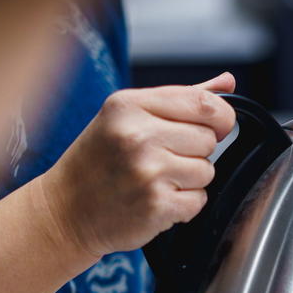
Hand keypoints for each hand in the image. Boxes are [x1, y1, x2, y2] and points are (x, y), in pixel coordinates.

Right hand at [38, 72, 236, 257]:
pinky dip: (183, 206)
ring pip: (207, 172)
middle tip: (162, 159)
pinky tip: (155, 200)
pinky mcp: (156, 205)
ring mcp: (147, 172)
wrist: (65, 210)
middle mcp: (137, 135)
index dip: (220, 118)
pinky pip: (198, 201)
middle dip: (195, 152)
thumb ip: (182, 98)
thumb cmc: (99, 161)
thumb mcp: (128, 116)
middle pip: (209, 139)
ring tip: (155, 180)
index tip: (213, 128)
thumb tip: (228, 82)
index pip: (205, 103)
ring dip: (189, 181)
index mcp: (130, 105)